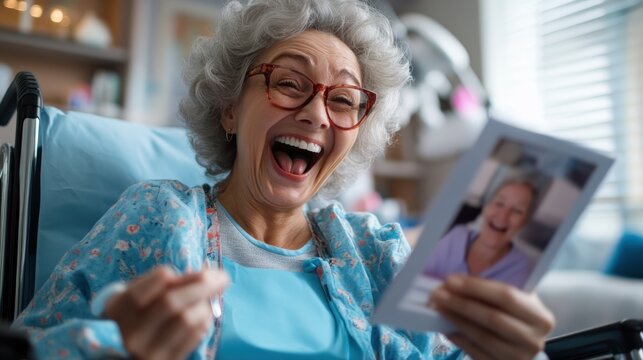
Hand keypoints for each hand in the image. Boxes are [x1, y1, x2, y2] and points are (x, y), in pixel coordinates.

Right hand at [104, 266, 228, 359]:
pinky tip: (203, 316)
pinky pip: (193, 336)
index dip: (183, 274)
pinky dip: (204, 321)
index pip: (157, 280)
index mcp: (120, 305)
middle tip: (223, 278)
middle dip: (203, 285)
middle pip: (172, 301)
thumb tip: (206, 275)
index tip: (202, 272)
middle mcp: (130, 330)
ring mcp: (147, 350)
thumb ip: (167, 284)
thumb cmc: (142, 313)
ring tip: (207, 301)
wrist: (132, 351)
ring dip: (204, 306)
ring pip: (185, 319)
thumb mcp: (143, 295)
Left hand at [430, 275, 554, 359]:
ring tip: (437, 306)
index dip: (476, 287)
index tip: (450, 279)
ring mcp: (519, 358)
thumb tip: (457, 276)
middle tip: (437, 292)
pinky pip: (475, 352)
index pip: (506, 296)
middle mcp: (534, 339)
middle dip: (461, 303)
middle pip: (492, 318)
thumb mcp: (517, 298)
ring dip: (455, 319)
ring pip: (481, 336)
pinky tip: (444, 324)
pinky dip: (457, 336)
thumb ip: (494, 286)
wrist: (525, 346)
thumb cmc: (516, 315)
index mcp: (540, 316)